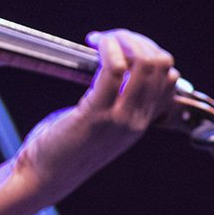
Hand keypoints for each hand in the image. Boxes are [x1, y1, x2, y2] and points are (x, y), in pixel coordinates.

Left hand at [18, 28, 178, 186]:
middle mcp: (138, 121)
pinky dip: (107, 47)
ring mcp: (120, 119)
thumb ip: (116, 103)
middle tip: (111, 38)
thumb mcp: (102, 125)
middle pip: (161, 65)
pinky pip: (113, 69)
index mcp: (142, 122)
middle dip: (137, 40)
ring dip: (123, 39)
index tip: (121, 46)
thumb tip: (117, 67)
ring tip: (101, 39)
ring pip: (144, 63)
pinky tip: (93, 43)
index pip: (169, 78)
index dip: (148, 53)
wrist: (44, 176)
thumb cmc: (65, 146)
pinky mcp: (96, 114)